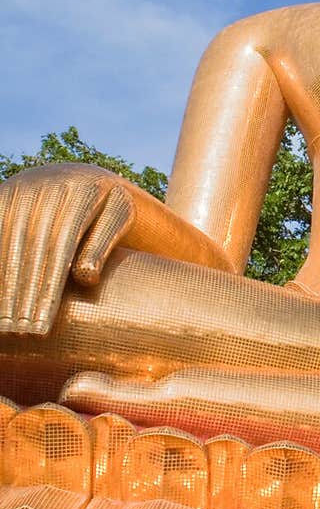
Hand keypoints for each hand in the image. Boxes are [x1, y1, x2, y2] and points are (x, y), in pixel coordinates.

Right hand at [0, 165, 134, 335]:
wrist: (84, 176)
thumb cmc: (109, 208)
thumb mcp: (119, 218)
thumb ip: (103, 245)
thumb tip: (86, 277)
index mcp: (83, 190)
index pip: (61, 247)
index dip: (49, 289)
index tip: (44, 327)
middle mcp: (47, 185)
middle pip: (31, 248)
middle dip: (23, 293)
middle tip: (20, 332)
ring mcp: (22, 187)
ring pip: (8, 242)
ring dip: (4, 283)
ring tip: (5, 323)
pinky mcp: (5, 193)